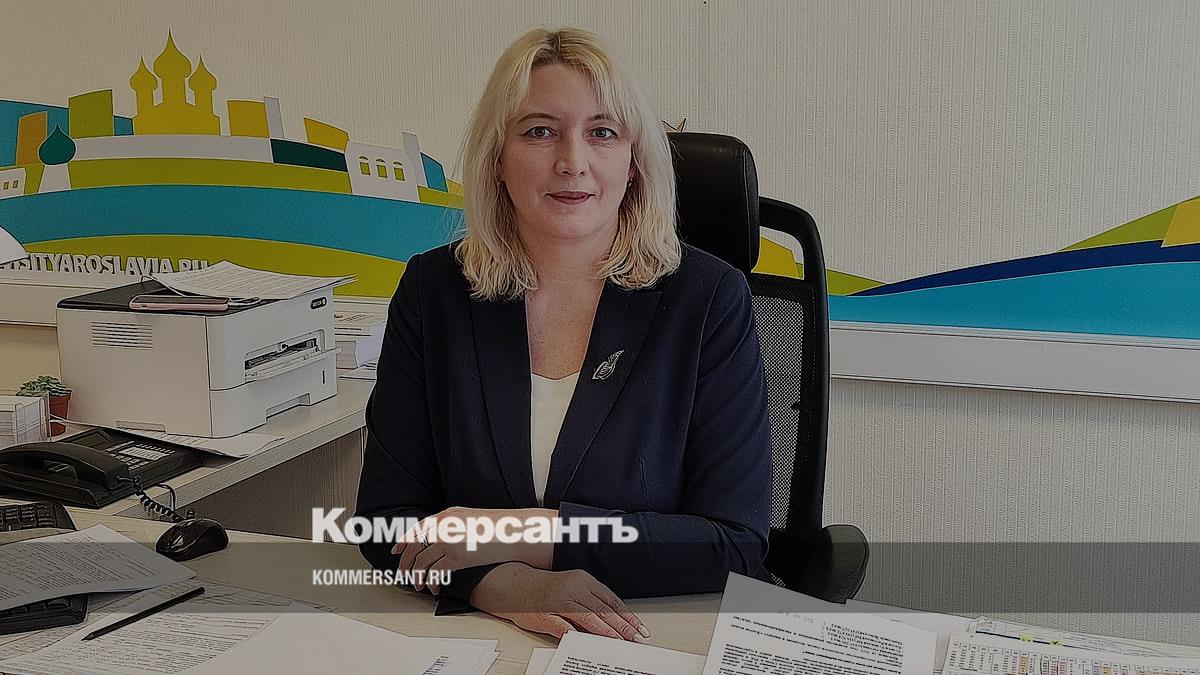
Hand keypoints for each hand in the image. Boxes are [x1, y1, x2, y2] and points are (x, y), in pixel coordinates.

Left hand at [392, 507, 555, 593]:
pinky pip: (434, 573)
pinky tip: (434, 589)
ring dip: (417, 576)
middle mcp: (444, 525)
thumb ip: (455, 526)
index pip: (418, 528)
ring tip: (417, 585)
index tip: (396, 551)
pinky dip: (431, 583)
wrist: (514, 531)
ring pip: (421, 562)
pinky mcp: (456, 556)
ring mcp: (449, 540)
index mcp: (448, 515)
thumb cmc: (498, 528)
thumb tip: (443, 540)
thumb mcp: (472, 519)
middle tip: (402, 574)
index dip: (404, 541)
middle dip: (405, 562)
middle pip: (414, 546)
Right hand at [469, 562, 648, 641]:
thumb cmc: (547, 588)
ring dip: (607, 633)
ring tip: (619, 643)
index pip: (611, 600)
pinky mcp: (545, 614)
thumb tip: (615, 621)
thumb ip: (591, 601)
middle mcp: (573, 588)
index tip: (639, 628)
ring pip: (588, 618)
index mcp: (583, 580)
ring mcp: (559, 601)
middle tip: (636, 640)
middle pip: (603, 610)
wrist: (516, 585)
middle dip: (623, 627)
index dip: (627, 616)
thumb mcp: (573, 587)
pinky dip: (575, 635)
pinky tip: (585, 642)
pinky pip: (563, 626)